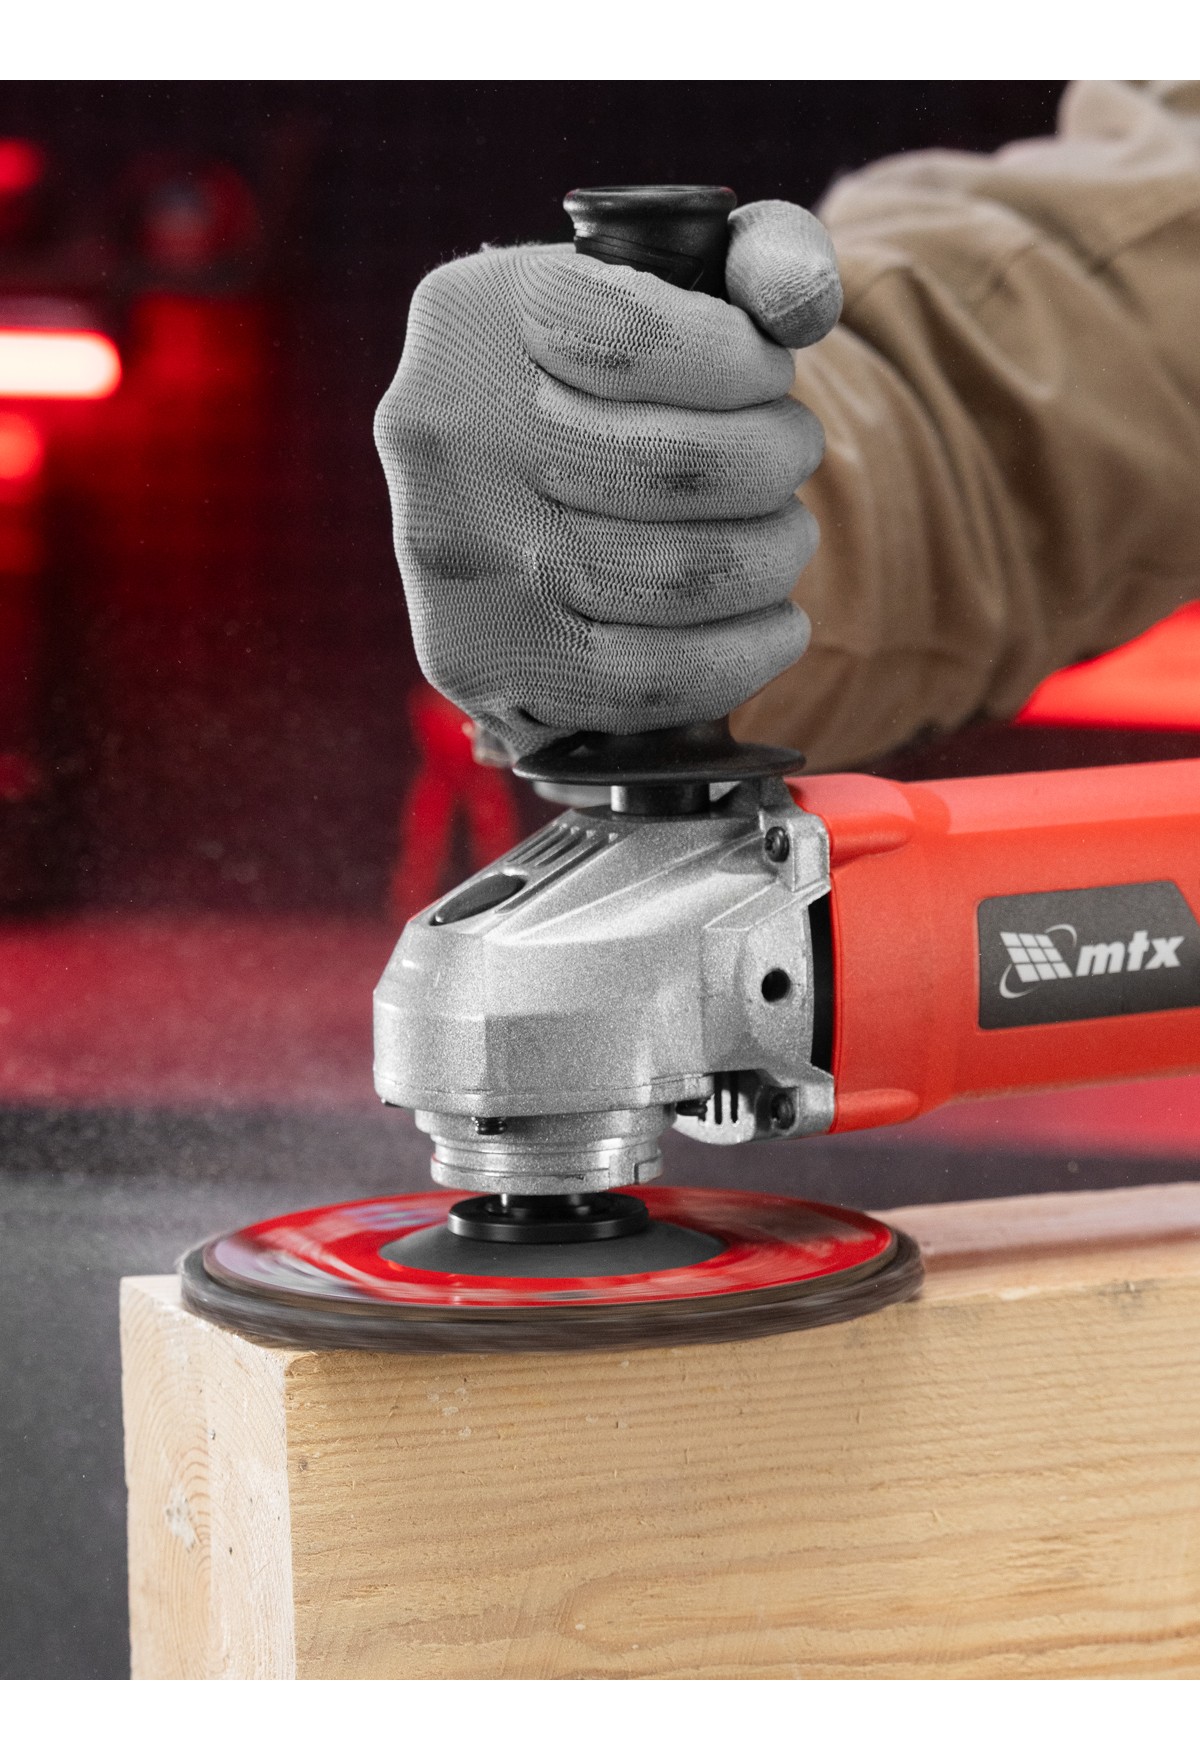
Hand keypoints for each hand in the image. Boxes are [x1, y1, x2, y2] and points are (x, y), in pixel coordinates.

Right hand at [374, 200, 841, 758]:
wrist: (519, 485)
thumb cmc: (618, 379)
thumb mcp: (676, 282)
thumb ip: (763, 255)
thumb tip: (802, 302)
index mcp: (468, 319)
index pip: (636, 338)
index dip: (742, 365)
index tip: (766, 375)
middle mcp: (436, 438)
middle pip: (668, 469)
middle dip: (772, 465)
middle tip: (790, 459)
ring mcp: (448, 559)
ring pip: (668, 579)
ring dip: (767, 559)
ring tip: (780, 539)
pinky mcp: (473, 659)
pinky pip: (638, 681)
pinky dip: (738, 658)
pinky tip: (771, 626)